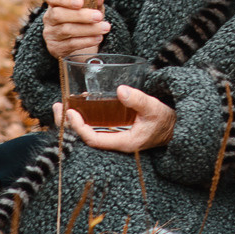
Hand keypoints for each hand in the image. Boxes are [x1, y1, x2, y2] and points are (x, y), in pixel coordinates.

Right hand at [43, 0, 108, 59]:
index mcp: (55, 3)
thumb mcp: (90, 6)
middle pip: (59, 15)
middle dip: (81, 15)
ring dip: (89, 29)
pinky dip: (87, 41)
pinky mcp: (56, 48)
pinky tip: (98, 38)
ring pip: (67, 30)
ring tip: (105, 28)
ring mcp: (51, 34)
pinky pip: (71, 44)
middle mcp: (49, 18)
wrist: (79, 40)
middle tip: (99, 16)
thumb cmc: (83, 18)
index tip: (81, 2)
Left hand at [56, 85, 175, 151]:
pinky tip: (78, 109)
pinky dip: (83, 121)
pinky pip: (93, 130)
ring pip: (87, 135)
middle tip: (58, 106)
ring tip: (62, 106)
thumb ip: (139, 100)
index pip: (94, 140)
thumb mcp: (154, 108)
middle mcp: (116, 143)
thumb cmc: (166, 119)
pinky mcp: (115, 133)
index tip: (70, 112)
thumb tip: (121, 90)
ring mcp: (115, 139)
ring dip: (72, 122)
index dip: (79, 128)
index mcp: (124, 142)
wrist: (176, 128)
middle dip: (68, 125)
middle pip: (85, 139)